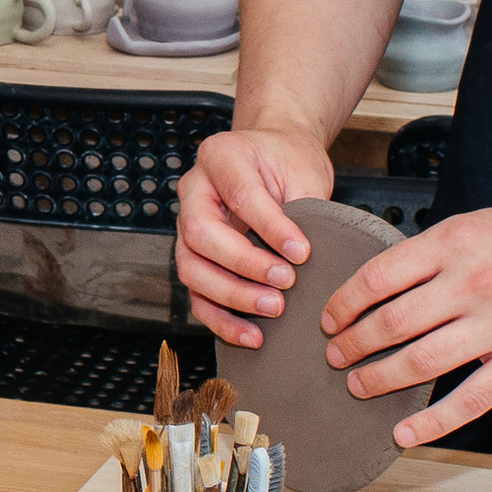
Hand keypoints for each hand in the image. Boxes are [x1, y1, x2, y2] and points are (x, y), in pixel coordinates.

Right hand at [175, 127, 334, 347]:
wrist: (275, 156)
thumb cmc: (288, 160)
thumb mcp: (303, 170)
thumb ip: (303, 207)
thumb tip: (303, 256)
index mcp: (220, 157)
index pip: (240, 195)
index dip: (270, 227)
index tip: (302, 252)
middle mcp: (194, 190)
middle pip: (200, 234)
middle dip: (244, 265)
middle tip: (285, 282)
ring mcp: (187, 225)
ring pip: (191, 269)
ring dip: (231, 296)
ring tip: (273, 309)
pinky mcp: (194, 257)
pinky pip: (196, 294)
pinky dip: (221, 320)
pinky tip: (252, 335)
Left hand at [319, 185, 491, 450]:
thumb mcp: (476, 223)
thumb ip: (431, 252)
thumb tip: (380, 283)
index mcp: (454, 243)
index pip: (377, 278)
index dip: (343, 303)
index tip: (328, 318)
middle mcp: (472, 283)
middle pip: (391, 323)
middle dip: (352, 344)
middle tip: (333, 355)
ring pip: (421, 362)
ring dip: (379, 378)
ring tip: (357, 384)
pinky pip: (472, 400)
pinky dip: (432, 422)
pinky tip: (404, 432)